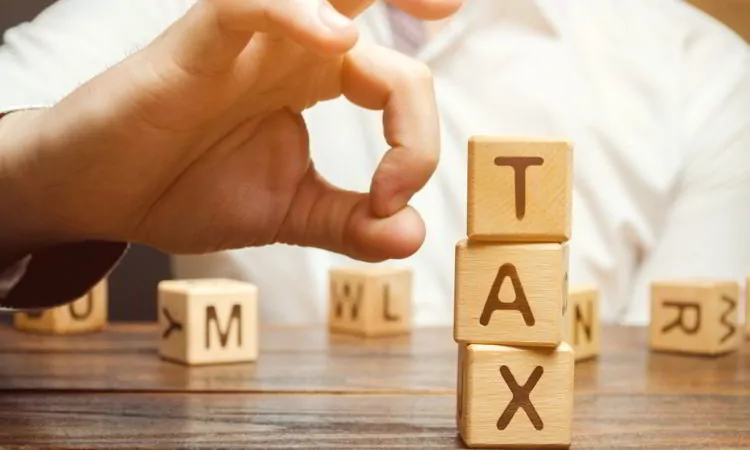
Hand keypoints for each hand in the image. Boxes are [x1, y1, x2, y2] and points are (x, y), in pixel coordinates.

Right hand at [0, 0, 462, 260]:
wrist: (105, 199)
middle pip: (365, 2)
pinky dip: (293, 14)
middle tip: (453, 6)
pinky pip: (245, 5)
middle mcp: (288, 48)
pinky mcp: (194, 45)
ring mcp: (244, 41)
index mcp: (314, 80)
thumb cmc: (187, 189)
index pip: (394, 80)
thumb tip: (415, 236)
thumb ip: (349, 221)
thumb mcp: (286, 212)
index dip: (415, 140)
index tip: (391, 202)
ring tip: (436, 4)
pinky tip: (334, 40)